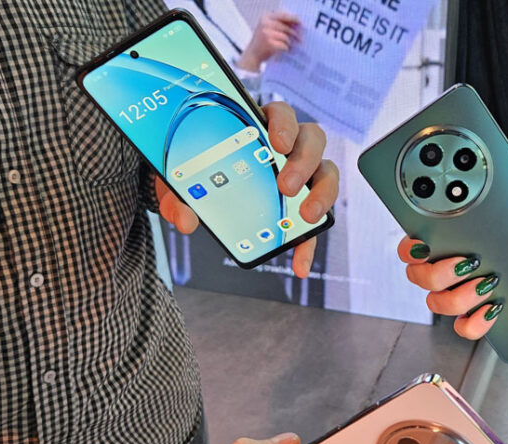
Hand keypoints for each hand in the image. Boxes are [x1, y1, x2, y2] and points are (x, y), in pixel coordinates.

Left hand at [157, 102, 337, 277]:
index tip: (278, 144)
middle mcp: (289, 146)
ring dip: (321, 194)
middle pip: (312, 141)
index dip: (284, 125)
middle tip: (284, 187)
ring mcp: (303, 174)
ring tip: (306, 217)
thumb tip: (184, 219)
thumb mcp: (185, 176)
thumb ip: (179, 193)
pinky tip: (299, 265)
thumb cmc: (201, 169)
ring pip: (327, 173)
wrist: (203, 187)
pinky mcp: (305, 203)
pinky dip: (309, 245)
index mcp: (260, 127)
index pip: (282, 114)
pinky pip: (317, 221)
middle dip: (302, 164)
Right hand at [239, 12, 300, 70]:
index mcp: (265, 17)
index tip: (300, 22)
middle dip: (295, 34)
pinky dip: (287, 49)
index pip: (282, 16)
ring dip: (290, 43)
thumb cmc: (263, 41)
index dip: (293, 19)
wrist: (253, 54)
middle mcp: (265, 24)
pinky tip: (286, 50)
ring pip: (286, 37)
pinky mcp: (270, 44)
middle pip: (286, 28)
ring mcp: (267, 34)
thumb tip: (297, 24)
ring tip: (290, 46)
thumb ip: (279, 24)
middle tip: (300, 39)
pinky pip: (284, 45)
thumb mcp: (267, 28)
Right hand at [397, 195, 507, 338]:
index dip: (411, 246)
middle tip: (469, 262)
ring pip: (437, 302)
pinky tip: (493, 310)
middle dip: (439, 271)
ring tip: (487, 285)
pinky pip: (463, 328)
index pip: (414, 243)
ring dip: (459, 296)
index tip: (426, 244)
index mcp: (453, 240)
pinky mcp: (476, 318)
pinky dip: (474, 322)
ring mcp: (460, 295)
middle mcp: (449, 269)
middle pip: (419, 276)